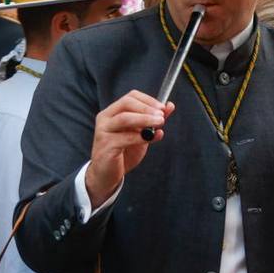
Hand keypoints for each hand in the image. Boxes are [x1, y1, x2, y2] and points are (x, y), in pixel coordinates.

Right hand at [85, 91, 173, 207]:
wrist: (107, 175)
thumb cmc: (124, 152)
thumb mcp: (141, 134)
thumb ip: (153, 121)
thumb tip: (170, 106)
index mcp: (112, 112)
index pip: (130, 97)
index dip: (148, 100)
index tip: (162, 108)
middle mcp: (105, 118)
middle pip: (127, 103)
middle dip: (147, 108)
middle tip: (162, 116)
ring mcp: (104, 131)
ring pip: (125, 118)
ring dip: (145, 119)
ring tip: (160, 123)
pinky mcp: (106, 146)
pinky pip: (125, 138)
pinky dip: (140, 137)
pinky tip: (150, 138)